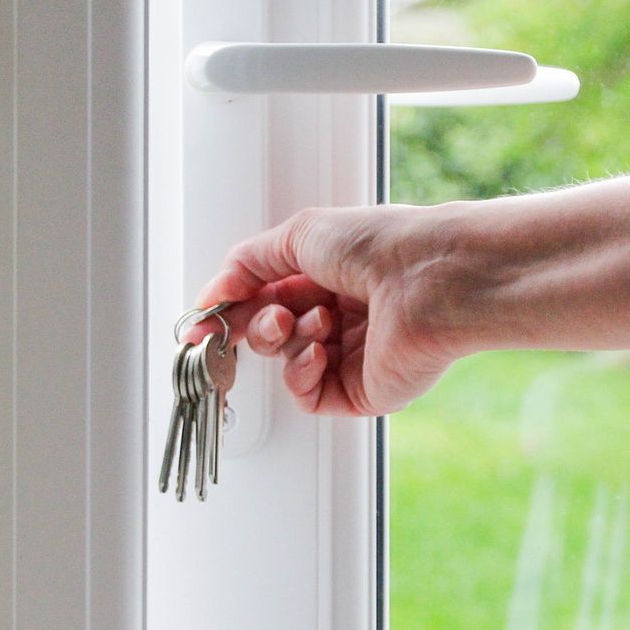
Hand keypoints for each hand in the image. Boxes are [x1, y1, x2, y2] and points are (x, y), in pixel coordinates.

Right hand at [191, 205, 464, 415]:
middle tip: (268, 316)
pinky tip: (321, 351)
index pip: (267, 297)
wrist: (428, 281)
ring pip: (286, 361)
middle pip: (272, 332)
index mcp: (330, 275)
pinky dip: (301, 373)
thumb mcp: (298, 235)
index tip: (202, 319)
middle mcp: (342, 315)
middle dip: (259, 324)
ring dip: (288, 340)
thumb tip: (212, 294)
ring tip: (318, 320)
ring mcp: (351, 356)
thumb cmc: (379, 246)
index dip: (233, 308)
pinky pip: (306, 395)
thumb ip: (246, 264)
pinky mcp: (361, 392)